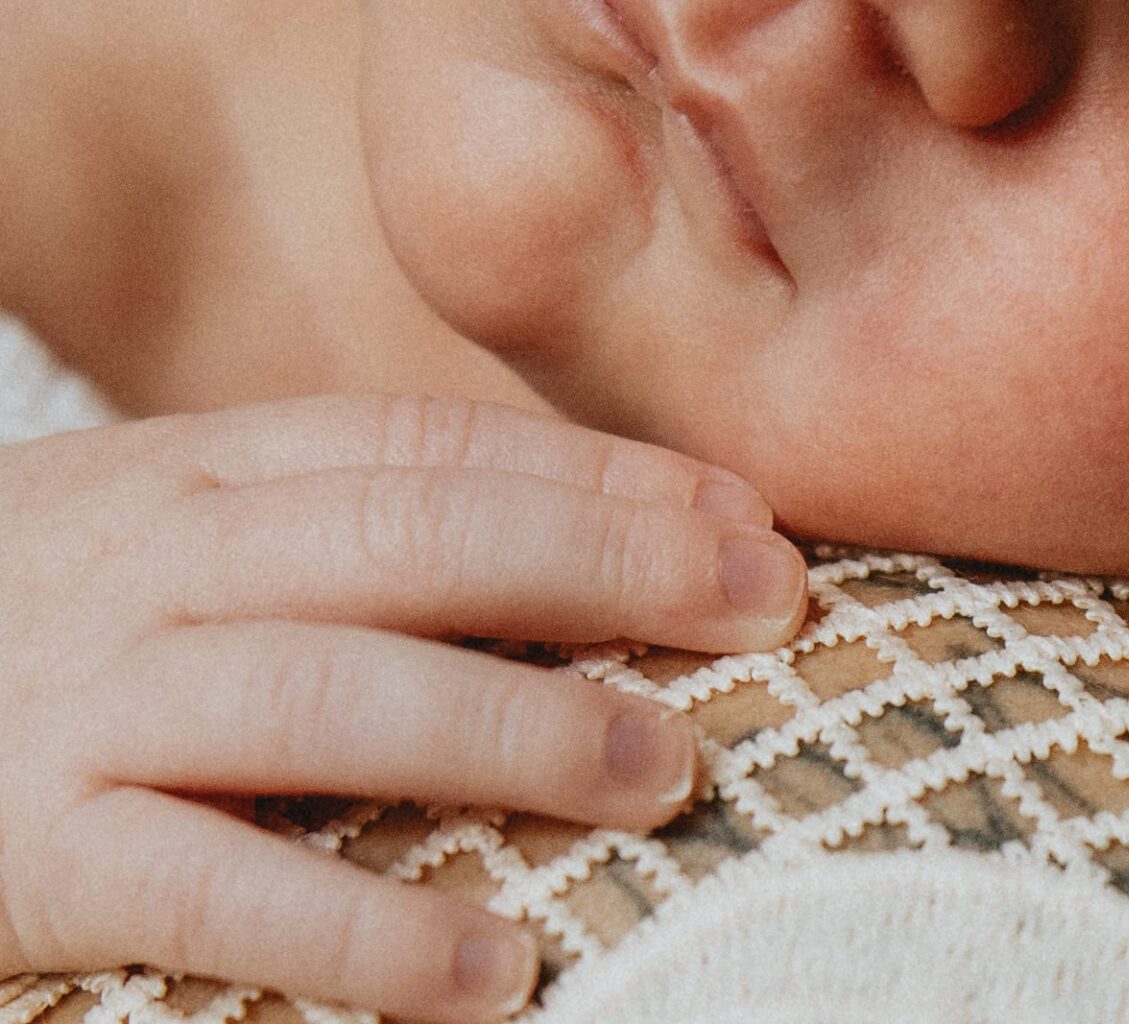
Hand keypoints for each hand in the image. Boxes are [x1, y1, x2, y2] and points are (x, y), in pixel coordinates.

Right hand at [0, 395, 806, 1019]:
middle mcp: (156, 561)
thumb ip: (332, 528)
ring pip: (335, 690)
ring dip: (517, 727)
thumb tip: (572, 554)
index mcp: (203, 474)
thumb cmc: (24, 628)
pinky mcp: (18, 858)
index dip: (604, 475)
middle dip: (608, 563)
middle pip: (417, 536)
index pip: (440, 447)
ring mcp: (86, 703)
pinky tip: (490, 969)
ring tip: (668, 769)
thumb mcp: (164, 535)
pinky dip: (357, 932)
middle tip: (764, 606)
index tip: (746, 514)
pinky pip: (209, 891)